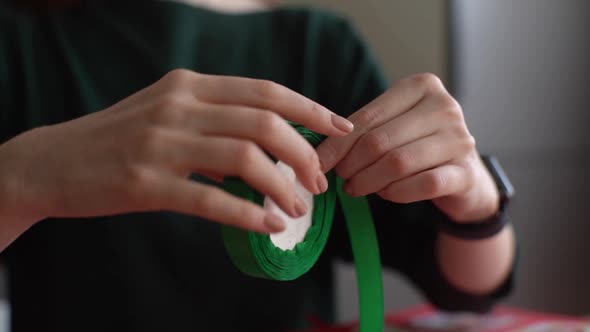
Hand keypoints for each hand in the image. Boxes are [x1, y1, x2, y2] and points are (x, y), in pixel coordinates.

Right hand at [0, 69, 353, 232]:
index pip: (265, 90)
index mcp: (189, 85)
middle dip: (303, 154)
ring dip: (281, 185)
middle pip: (264, 122)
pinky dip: (246, 213)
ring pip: (244, 157)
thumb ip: (215, 121)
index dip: (309, 108)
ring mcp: (161, 143)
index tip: (339, 127)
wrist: (52, 162)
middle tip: (317, 183)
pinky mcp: (145, 182)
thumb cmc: (118, 138)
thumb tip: (268, 147)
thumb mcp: (167, 113)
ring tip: (296, 208)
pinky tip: (267, 225)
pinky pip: (210, 198)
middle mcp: (179, 106)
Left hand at [316, 73, 498, 221]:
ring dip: (369, 181)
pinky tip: (384, 194)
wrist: (462, 174)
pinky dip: (396, 192)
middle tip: (340, 178)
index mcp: (421, 86)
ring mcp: (460, 138)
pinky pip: (422, 184)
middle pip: (380, 140)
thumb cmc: (417, 145)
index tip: (319, 163)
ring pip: (398, 162)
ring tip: (356, 188)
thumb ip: (361, 131)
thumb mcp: (391, 126)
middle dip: (351, 164)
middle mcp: (444, 106)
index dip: (338, 144)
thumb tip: (319, 154)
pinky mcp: (466, 172)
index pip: (369, 117)